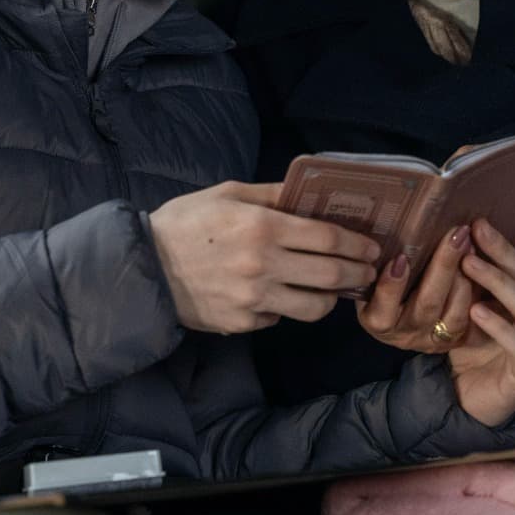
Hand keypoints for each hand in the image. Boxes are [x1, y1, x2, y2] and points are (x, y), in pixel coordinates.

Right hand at [150, 181, 381, 333]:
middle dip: (358, 273)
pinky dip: (287, 307)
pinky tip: (283, 295)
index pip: (328, 238)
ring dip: (332, 299)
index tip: (371, 247)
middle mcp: (263, 265)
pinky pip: (280, 317)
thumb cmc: (186, 223)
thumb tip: (308, 191)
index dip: (357, 244)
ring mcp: (254, 299)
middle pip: (331, 275)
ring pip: (314, 307)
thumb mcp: (227, 193)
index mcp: (262, 226)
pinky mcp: (243, 323)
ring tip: (334, 290)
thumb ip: (272, 193)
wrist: (142, 267)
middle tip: (368, 271)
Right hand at [358, 224, 475, 353]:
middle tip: (456, 235)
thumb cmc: (381, 284)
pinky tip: (483, 265)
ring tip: (471, 246)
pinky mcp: (456, 340)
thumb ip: (377, 261)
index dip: (391, 287)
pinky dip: (477, 292)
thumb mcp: (373, 276)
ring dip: (465, 278)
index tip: (401, 258)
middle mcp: (404, 334)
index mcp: (376, 320)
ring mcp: (432, 340)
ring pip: (454, 316)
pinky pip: (472, 320)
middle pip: (426, 305)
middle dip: (443, 268)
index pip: (381, 310)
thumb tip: (382, 223)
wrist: (401, 315)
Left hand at [446, 171, 514, 426]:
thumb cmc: (475, 342)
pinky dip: (497, 324)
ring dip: (497, 279)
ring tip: (469, 261)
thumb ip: (477, 265)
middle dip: (505, 247)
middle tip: (477, 225)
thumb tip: (462, 219)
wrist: (476, 401)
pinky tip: (475, 311)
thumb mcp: (475, 296)